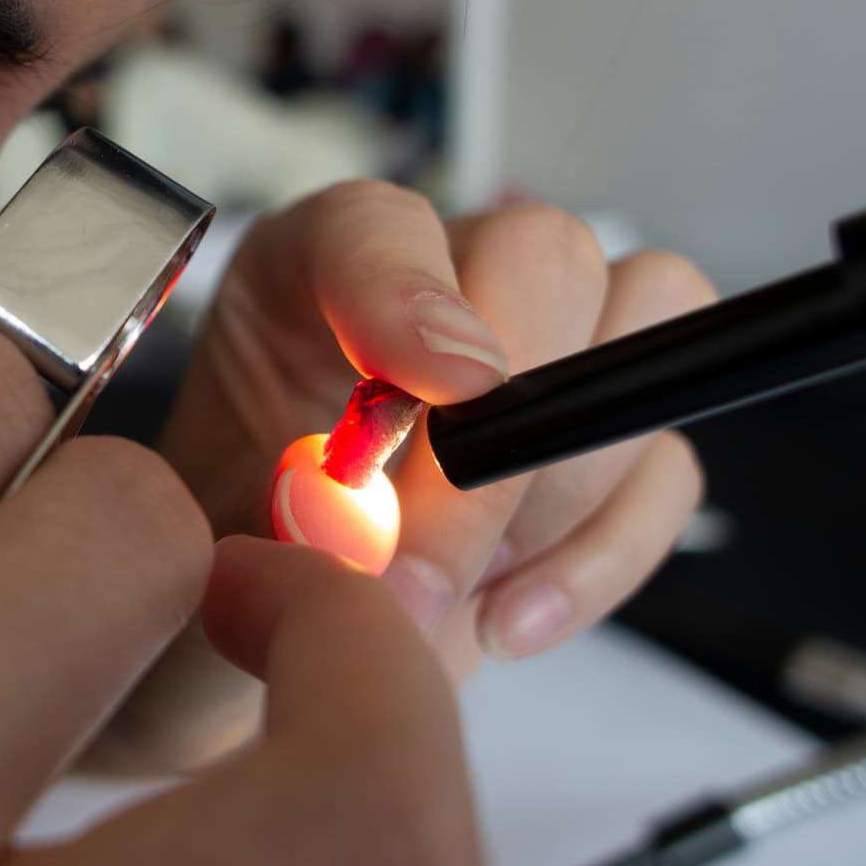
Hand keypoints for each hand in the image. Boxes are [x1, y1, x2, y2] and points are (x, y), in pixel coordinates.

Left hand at [132, 181, 713, 767]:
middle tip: (413, 566)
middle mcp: (442, 279)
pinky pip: (667, 469)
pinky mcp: (608, 449)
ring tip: (446, 598)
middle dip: (494, 431)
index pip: (379, 224)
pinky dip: (597, 558)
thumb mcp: (198, 530)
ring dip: (550, 493)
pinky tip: (500, 622)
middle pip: (545, 259)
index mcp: (312, 267)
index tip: (421, 394)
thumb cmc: (223, 564)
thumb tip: (362, 513)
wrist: (262, 641)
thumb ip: (268, 501)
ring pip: (639, 336)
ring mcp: (543, 352)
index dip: (406, 294)